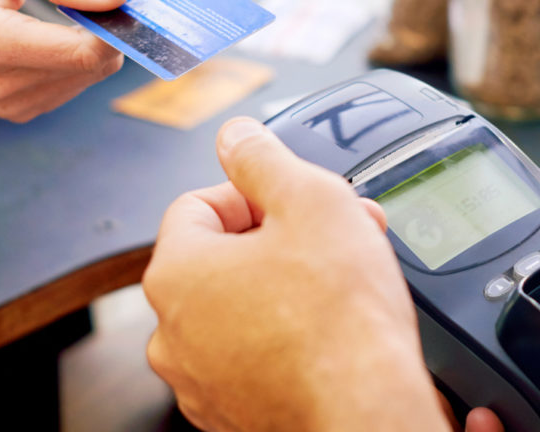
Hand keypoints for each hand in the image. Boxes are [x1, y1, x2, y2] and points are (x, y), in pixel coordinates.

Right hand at [0, 0, 127, 121]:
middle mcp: (0, 86)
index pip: (86, 51)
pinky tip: (58, 23)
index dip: (118, 15)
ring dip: (96, 33)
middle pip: (96, 64)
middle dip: (111, 17)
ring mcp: (8, 105)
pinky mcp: (16, 110)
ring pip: (90, 75)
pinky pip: (71, 82)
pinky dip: (78, 51)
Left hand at [143, 118, 450, 431]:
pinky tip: (328, 332)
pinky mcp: (232, 414)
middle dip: (278, 239)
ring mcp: (199, 380)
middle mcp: (172, 333)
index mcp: (175, 274)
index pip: (198, 204)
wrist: (368, 414)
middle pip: (219, 258)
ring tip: (338, 284)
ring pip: (237, 310)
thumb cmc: (341, 324)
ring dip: (282, 287)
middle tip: (331, 238)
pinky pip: (251, 358)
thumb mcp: (312, 200)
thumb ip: (264, 158)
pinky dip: (283, 340)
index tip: (292, 202)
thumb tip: (237, 136)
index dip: (254, 193)